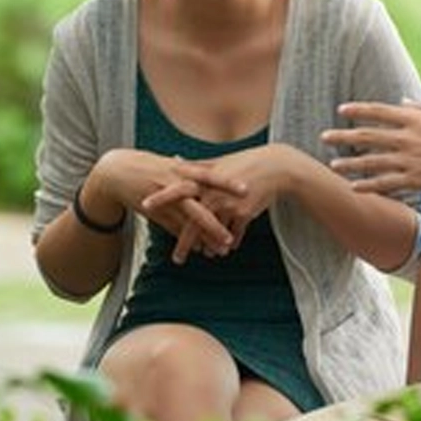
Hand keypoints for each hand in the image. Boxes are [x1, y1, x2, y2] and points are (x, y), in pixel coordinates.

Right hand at [94, 148, 244, 256]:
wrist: (116, 171)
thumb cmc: (149, 166)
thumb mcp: (173, 164)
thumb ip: (194, 171)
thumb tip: (215, 175)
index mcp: (182, 168)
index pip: (210, 175)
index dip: (228, 182)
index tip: (247, 190)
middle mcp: (175, 183)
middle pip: (200, 202)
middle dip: (217, 218)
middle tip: (234, 230)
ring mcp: (164, 199)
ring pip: (188, 220)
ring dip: (204, 235)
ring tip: (221, 248)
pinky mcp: (154, 212)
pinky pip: (172, 228)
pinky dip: (185, 239)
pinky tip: (197, 250)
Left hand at [143, 144, 298, 260]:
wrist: (276, 167)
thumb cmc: (246, 163)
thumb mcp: (220, 163)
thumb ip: (197, 166)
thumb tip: (175, 160)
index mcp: (206, 177)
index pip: (178, 188)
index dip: (162, 197)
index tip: (144, 206)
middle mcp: (214, 191)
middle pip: (193, 219)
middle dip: (183, 240)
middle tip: (175, 258)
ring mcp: (229, 203)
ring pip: (213, 231)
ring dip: (207, 247)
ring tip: (200, 259)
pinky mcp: (243, 212)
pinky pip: (233, 234)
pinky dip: (229, 242)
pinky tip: (226, 251)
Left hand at [324, 100, 420, 194]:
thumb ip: (420, 109)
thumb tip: (402, 100)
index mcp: (415, 119)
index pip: (380, 112)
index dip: (359, 110)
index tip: (342, 110)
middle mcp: (409, 139)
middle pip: (369, 136)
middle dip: (344, 136)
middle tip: (325, 136)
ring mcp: (411, 161)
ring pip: (373, 162)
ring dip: (351, 163)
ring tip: (333, 164)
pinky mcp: (416, 180)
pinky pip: (387, 183)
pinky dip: (369, 185)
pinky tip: (354, 187)